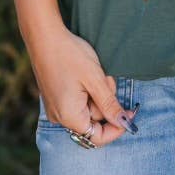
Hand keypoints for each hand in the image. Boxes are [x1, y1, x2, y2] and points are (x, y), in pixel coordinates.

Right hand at [29, 23, 136, 146]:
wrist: (44, 36)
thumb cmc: (70, 55)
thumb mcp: (96, 79)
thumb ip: (110, 105)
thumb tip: (124, 124)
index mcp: (69, 116)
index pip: (97, 138)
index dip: (117, 128)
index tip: (130, 113)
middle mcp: (60, 117)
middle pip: (94, 121)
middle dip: (106, 101)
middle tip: (106, 79)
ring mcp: (56, 107)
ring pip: (88, 108)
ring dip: (98, 93)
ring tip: (96, 71)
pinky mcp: (56, 97)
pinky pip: (79, 101)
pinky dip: (88, 90)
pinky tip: (87, 73)